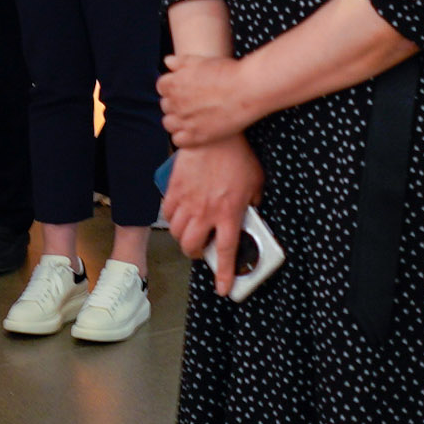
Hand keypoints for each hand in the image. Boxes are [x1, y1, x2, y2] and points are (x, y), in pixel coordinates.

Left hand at [159, 53, 260, 146]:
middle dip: (176, 103)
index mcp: (174, 83)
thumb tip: (167, 62)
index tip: (184, 88)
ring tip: (193, 117)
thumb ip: (181, 61)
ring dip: (177, 120)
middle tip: (193, 102)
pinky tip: (196, 130)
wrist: (248, 90)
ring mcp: (185, 121)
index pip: (162, 87)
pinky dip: (183, 136)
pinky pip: (178, 140)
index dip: (173, 86)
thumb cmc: (227, 72)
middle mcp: (176, 103)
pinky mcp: (197, 137)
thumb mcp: (201, 61)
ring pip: (169, 123)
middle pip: (166, 105)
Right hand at [163, 133, 262, 293]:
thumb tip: (250, 212)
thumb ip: (253, 201)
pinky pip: (167, 213)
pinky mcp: (174, 189)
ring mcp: (187, 202)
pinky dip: (172, 218)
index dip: (224, 274)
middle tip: (201, 249)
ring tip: (191, 231)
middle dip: (196, 254)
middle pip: (193, 247)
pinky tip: (179, 214)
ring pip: (177, 233)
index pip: (226, 252)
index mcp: (229, 213)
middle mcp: (206, 212)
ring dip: (183, 237)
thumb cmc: (238, 156)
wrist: (214, 134)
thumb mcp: (256, 182)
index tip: (222, 289)